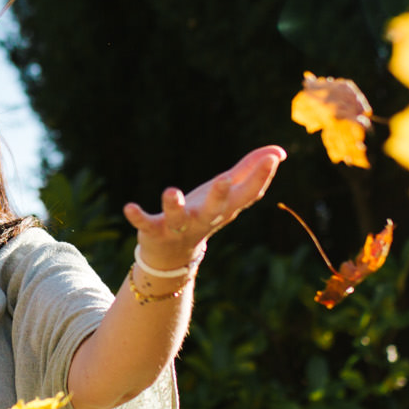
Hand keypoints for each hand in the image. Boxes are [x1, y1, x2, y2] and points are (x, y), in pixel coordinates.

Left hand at [124, 145, 285, 268]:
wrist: (172, 255)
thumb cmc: (203, 215)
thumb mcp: (226, 193)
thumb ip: (250, 171)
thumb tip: (279, 153)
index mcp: (225, 209)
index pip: (248, 194)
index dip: (261, 177)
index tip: (273, 157)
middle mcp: (205, 219)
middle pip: (216, 209)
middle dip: (220, 196)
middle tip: (224, 180)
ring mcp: (179, 227)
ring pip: (178, 217)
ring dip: (174, 205)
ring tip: (171, 191)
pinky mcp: (154, 231)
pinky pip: (146, 224)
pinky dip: (138, 217)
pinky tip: (129, 207)